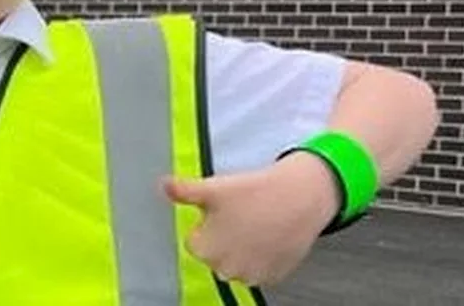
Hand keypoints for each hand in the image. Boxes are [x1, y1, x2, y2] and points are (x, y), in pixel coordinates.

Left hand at [162, 152, 339, 285]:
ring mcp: (251, 276)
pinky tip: (268, 236)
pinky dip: (260, 256)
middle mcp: (226, 270)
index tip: (220, 212)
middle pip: (214, 254)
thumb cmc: (255, 193)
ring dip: (240, 248)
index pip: (194, 242)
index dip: (206, 224)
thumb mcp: (212, 188)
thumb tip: (164, 185)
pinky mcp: (273, 277)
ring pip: (236, 262)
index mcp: (205, 250)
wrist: (300, 199)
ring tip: (255, 224)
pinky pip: (258, 268)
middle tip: (240, 215)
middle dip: (222, 238)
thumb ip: (184, 191)